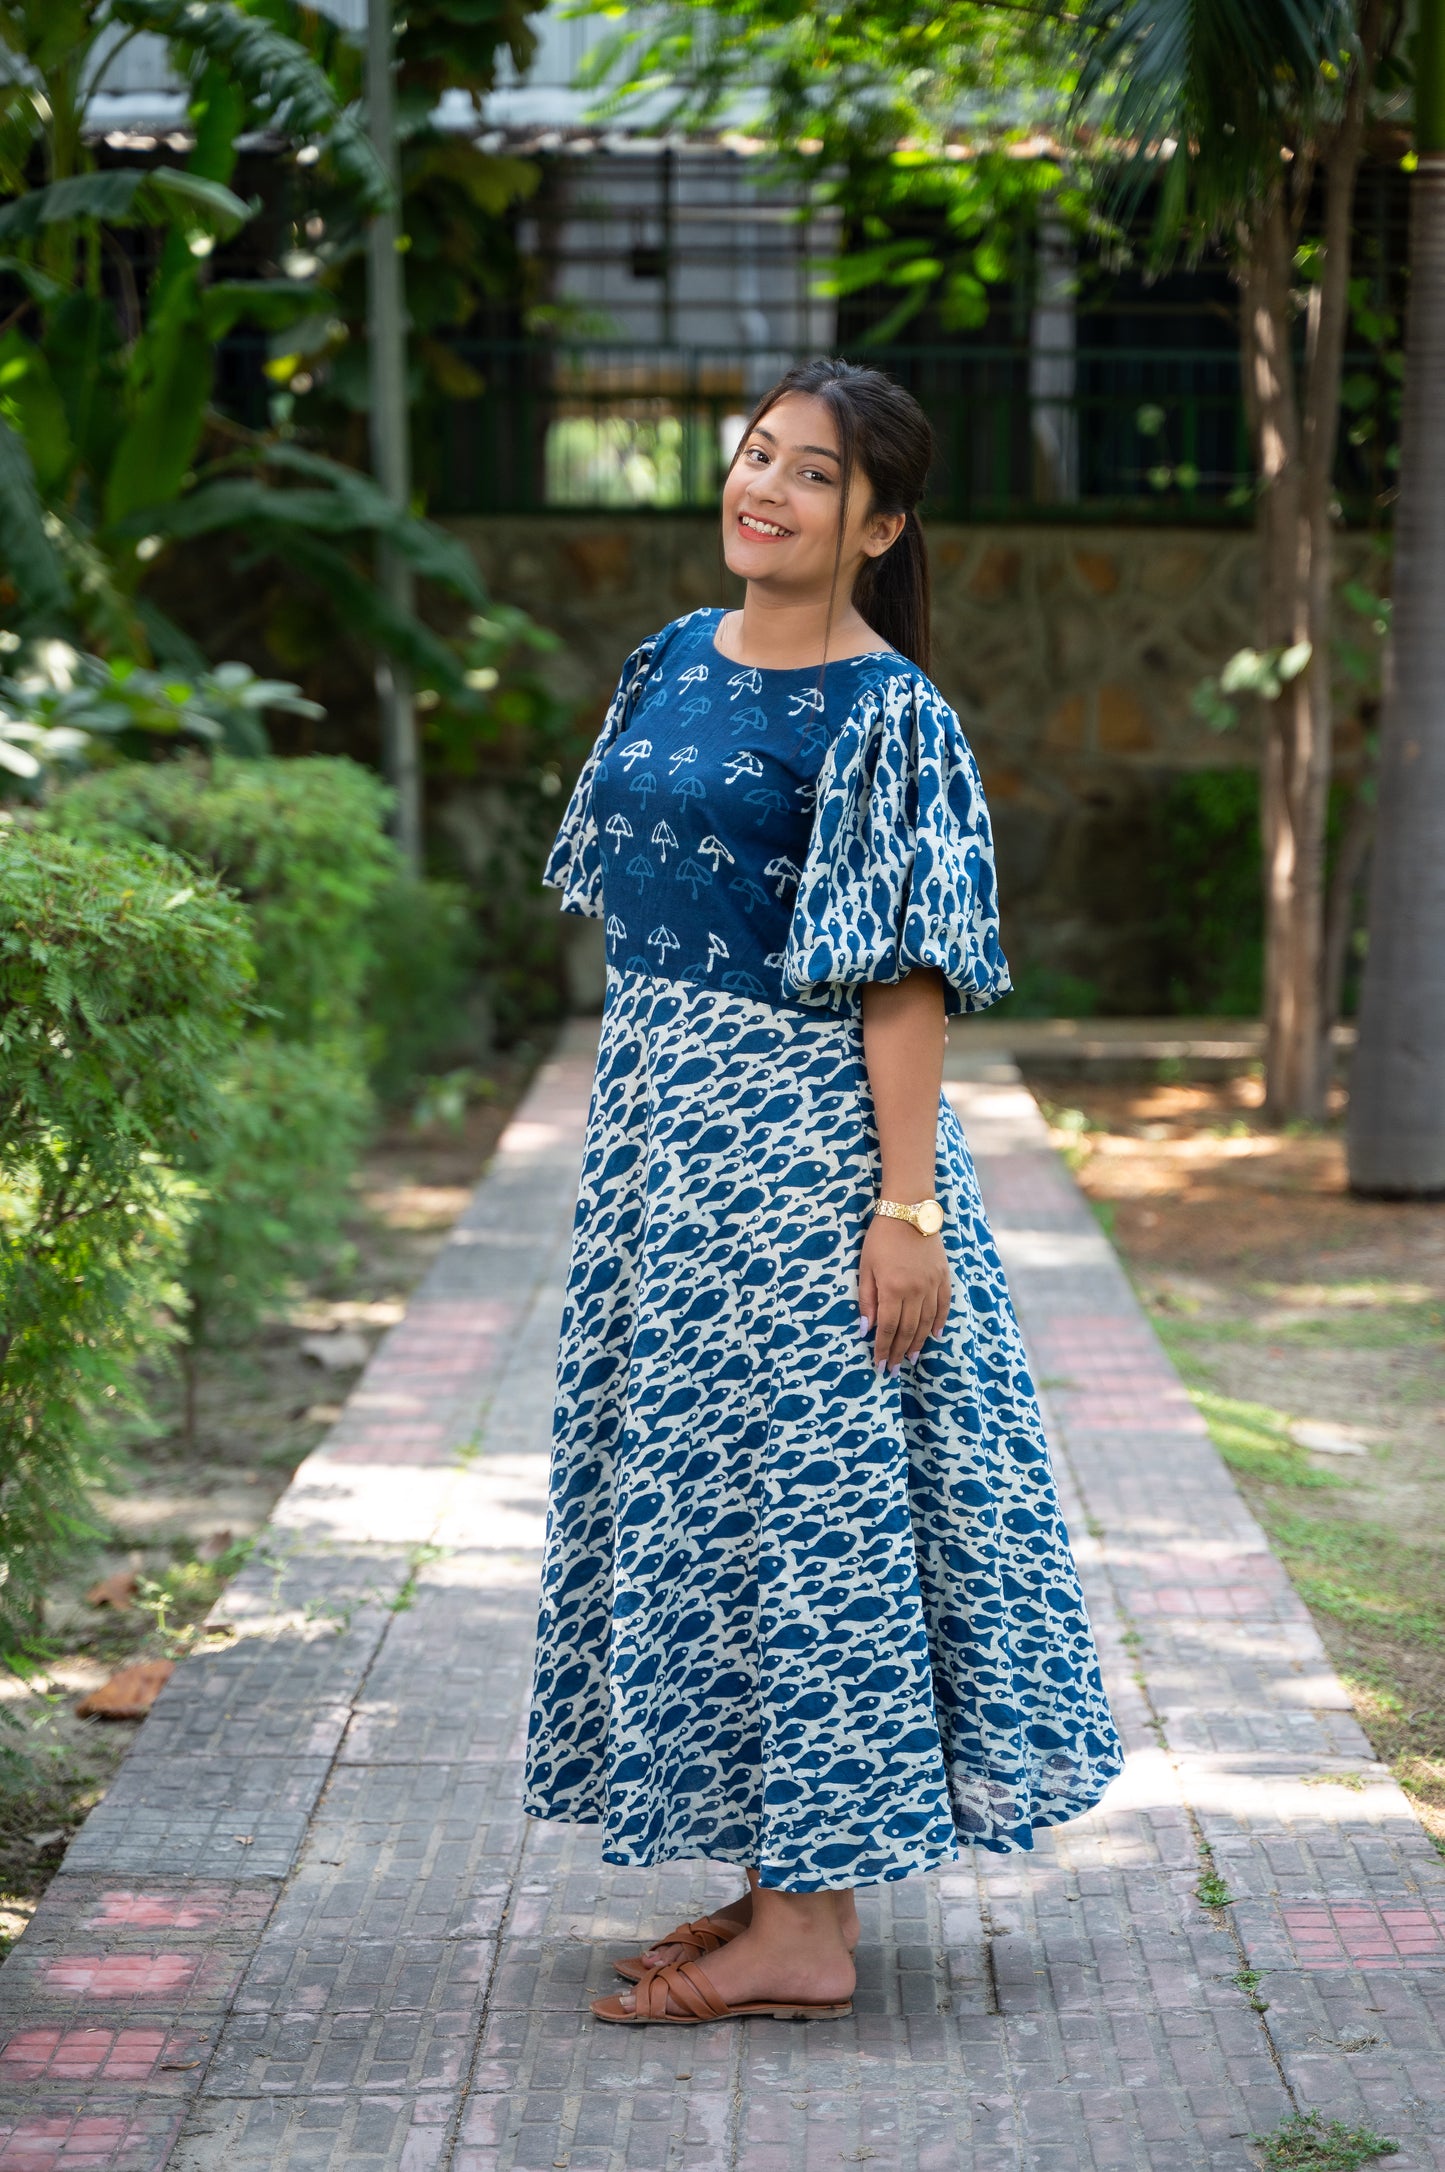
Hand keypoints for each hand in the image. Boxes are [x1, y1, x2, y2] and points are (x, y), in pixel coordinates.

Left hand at [857, 1214, 951, 1374]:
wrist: (909, 1211)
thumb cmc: (881, 1238)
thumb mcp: (866, 1267)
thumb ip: (867, 1299)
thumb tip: (866, 1329)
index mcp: (893, 1289)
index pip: (888, 1329)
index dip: (882, 1349)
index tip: (879, 1364)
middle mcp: (915, 1291)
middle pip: (908, 1331)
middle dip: (898, 1352)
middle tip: (892, 1369)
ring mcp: (932, 1285)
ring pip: (927, 1323)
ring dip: (918, 1343)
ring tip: (910, 1358)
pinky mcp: (943, 1277)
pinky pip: (943, 1306)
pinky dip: (939, 1323)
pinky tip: (934, 1336)